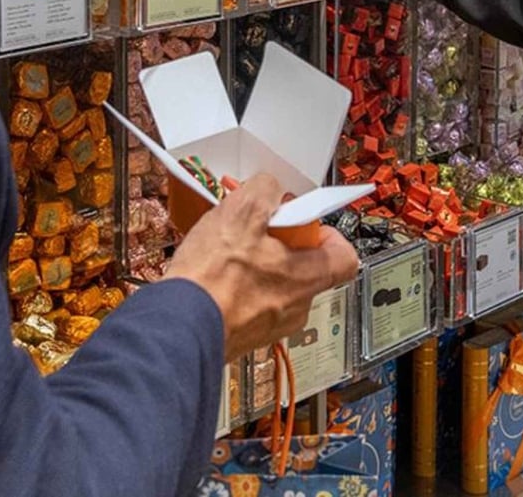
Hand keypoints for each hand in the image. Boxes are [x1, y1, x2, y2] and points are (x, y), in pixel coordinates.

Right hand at [164, 174, 359, 361]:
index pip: (344, 256)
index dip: (326, 232)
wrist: (178, 327)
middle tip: (255, 230)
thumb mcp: (241, 212)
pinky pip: (252, 301)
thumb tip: (271, 188)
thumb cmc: (211, 280)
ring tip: (228, 251)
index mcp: (306, 278)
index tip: (303, 221)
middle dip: (281, 243)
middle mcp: (296, 307)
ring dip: (257, 263)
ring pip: (276, 283)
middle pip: (305, 266)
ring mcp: (270, 325)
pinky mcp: (244, 334)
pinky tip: (215, 273)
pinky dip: (238, 285)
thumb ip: (265, 191)